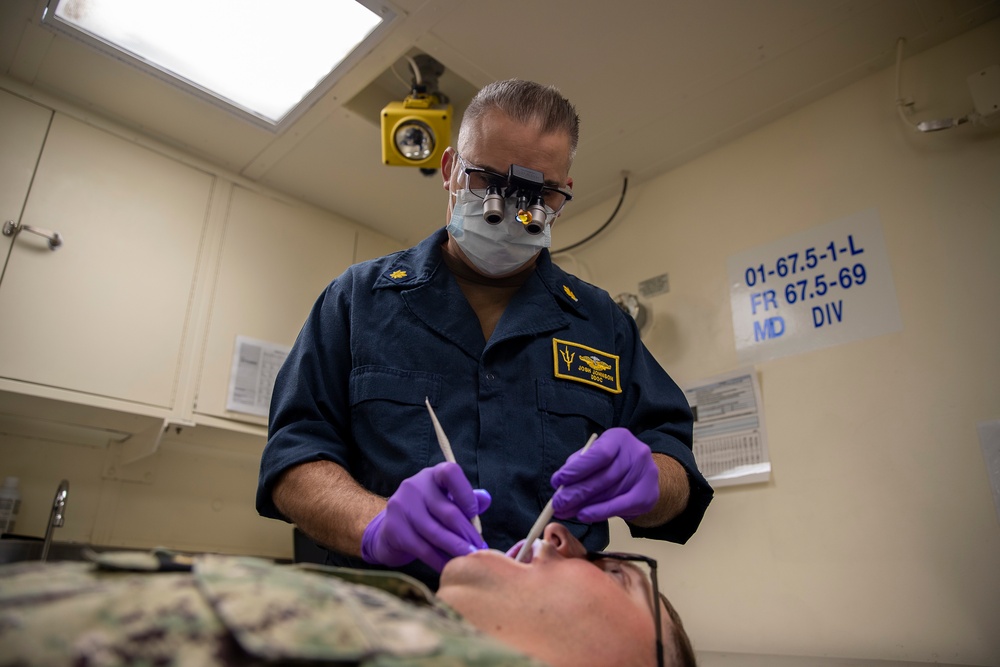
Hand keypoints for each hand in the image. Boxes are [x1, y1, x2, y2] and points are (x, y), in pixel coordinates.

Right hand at [361, 462, 489, 571]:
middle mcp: (414, 486)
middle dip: (467, 533)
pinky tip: (452, 567)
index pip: (450, 473)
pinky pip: (423, 549)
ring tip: (471, 559)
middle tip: (481, 549)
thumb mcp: (446, 501)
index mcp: (432, 475)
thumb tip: (486, 498)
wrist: (391, 530)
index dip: (465, 494)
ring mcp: (401, 506)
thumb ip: (467, 499)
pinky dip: (440, 560)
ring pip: (436, 533)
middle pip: (447, 511)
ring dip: (457, 549)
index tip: (474, 514)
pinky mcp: (394, 529)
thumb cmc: (427, 513)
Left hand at [550, 428, 658, 521]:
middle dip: (576, 492)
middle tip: (557, 504)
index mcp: (620, 438)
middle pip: (603, 477)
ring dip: (584, 505)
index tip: (557, 481)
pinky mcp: (647, 496)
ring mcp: (645, 475)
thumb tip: (560, 484)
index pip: (599, 453)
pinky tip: (583, 515)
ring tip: (565, 511)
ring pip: (609, 494)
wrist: (642, 473)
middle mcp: (636, 454)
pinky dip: (599, 512)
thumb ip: (579, 464)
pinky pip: (620, 506)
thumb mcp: (596, 454)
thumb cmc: (612, 462)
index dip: (577, 469)